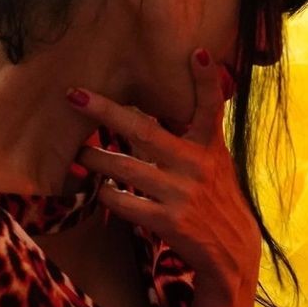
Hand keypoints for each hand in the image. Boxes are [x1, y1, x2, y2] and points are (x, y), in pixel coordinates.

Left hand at [67, 51, 259, 296]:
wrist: (232, 253)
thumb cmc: (215, 201)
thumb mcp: (215, 164)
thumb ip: (194, 138)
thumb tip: (162, 109)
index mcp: (210, 148)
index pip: (211, 109)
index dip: (205, 81)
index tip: (197, 53)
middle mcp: (196, 166)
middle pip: (144, 131)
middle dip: (107, 111)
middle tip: (75, 95)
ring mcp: (182, 194)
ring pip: (124, 168)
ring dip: (95, 159)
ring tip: (78, 154)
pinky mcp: (168, 221)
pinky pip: (124, 202)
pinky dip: (107, 194)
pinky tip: (99, 190)